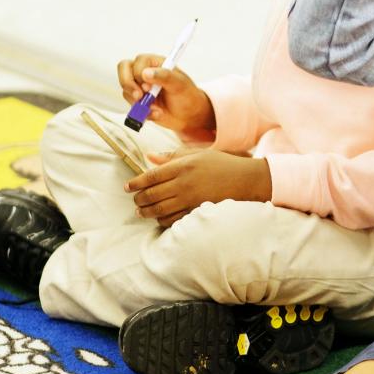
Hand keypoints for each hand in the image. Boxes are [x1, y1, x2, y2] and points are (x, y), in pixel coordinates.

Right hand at [117, 53, 214, 135]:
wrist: (190, 115)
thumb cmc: (188, 95)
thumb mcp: (179, 84)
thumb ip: (164, 76)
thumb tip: (146, 73)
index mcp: (155, 63)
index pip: (136, 63)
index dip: (138, 74)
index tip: (148, 86)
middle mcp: (145, 73)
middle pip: (124, 71)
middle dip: (129, 86)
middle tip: (139, 96)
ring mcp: (140, 88)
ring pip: (126, 91)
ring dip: (139, 103)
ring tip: (157, 109)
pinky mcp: (139, 102)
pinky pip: (132, 106)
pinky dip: (143, 113)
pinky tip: (157, 114)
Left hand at [126, 148, 271, 227]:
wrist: (246, 180)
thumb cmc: (222, 163)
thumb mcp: (198, 153)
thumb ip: (172, 156)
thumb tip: (150, 157)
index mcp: (182, 166)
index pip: (151, 176)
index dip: (136, 183)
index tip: (128, 187)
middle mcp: (184, 183)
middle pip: (152, 195)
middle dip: (139, 199)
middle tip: (135, 200)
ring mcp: (190, 199)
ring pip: (159, 210)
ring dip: (147, 212)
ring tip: (141, 211)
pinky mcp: (197, 211)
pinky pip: (173, 219)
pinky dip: (162, 220)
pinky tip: (159, 217)